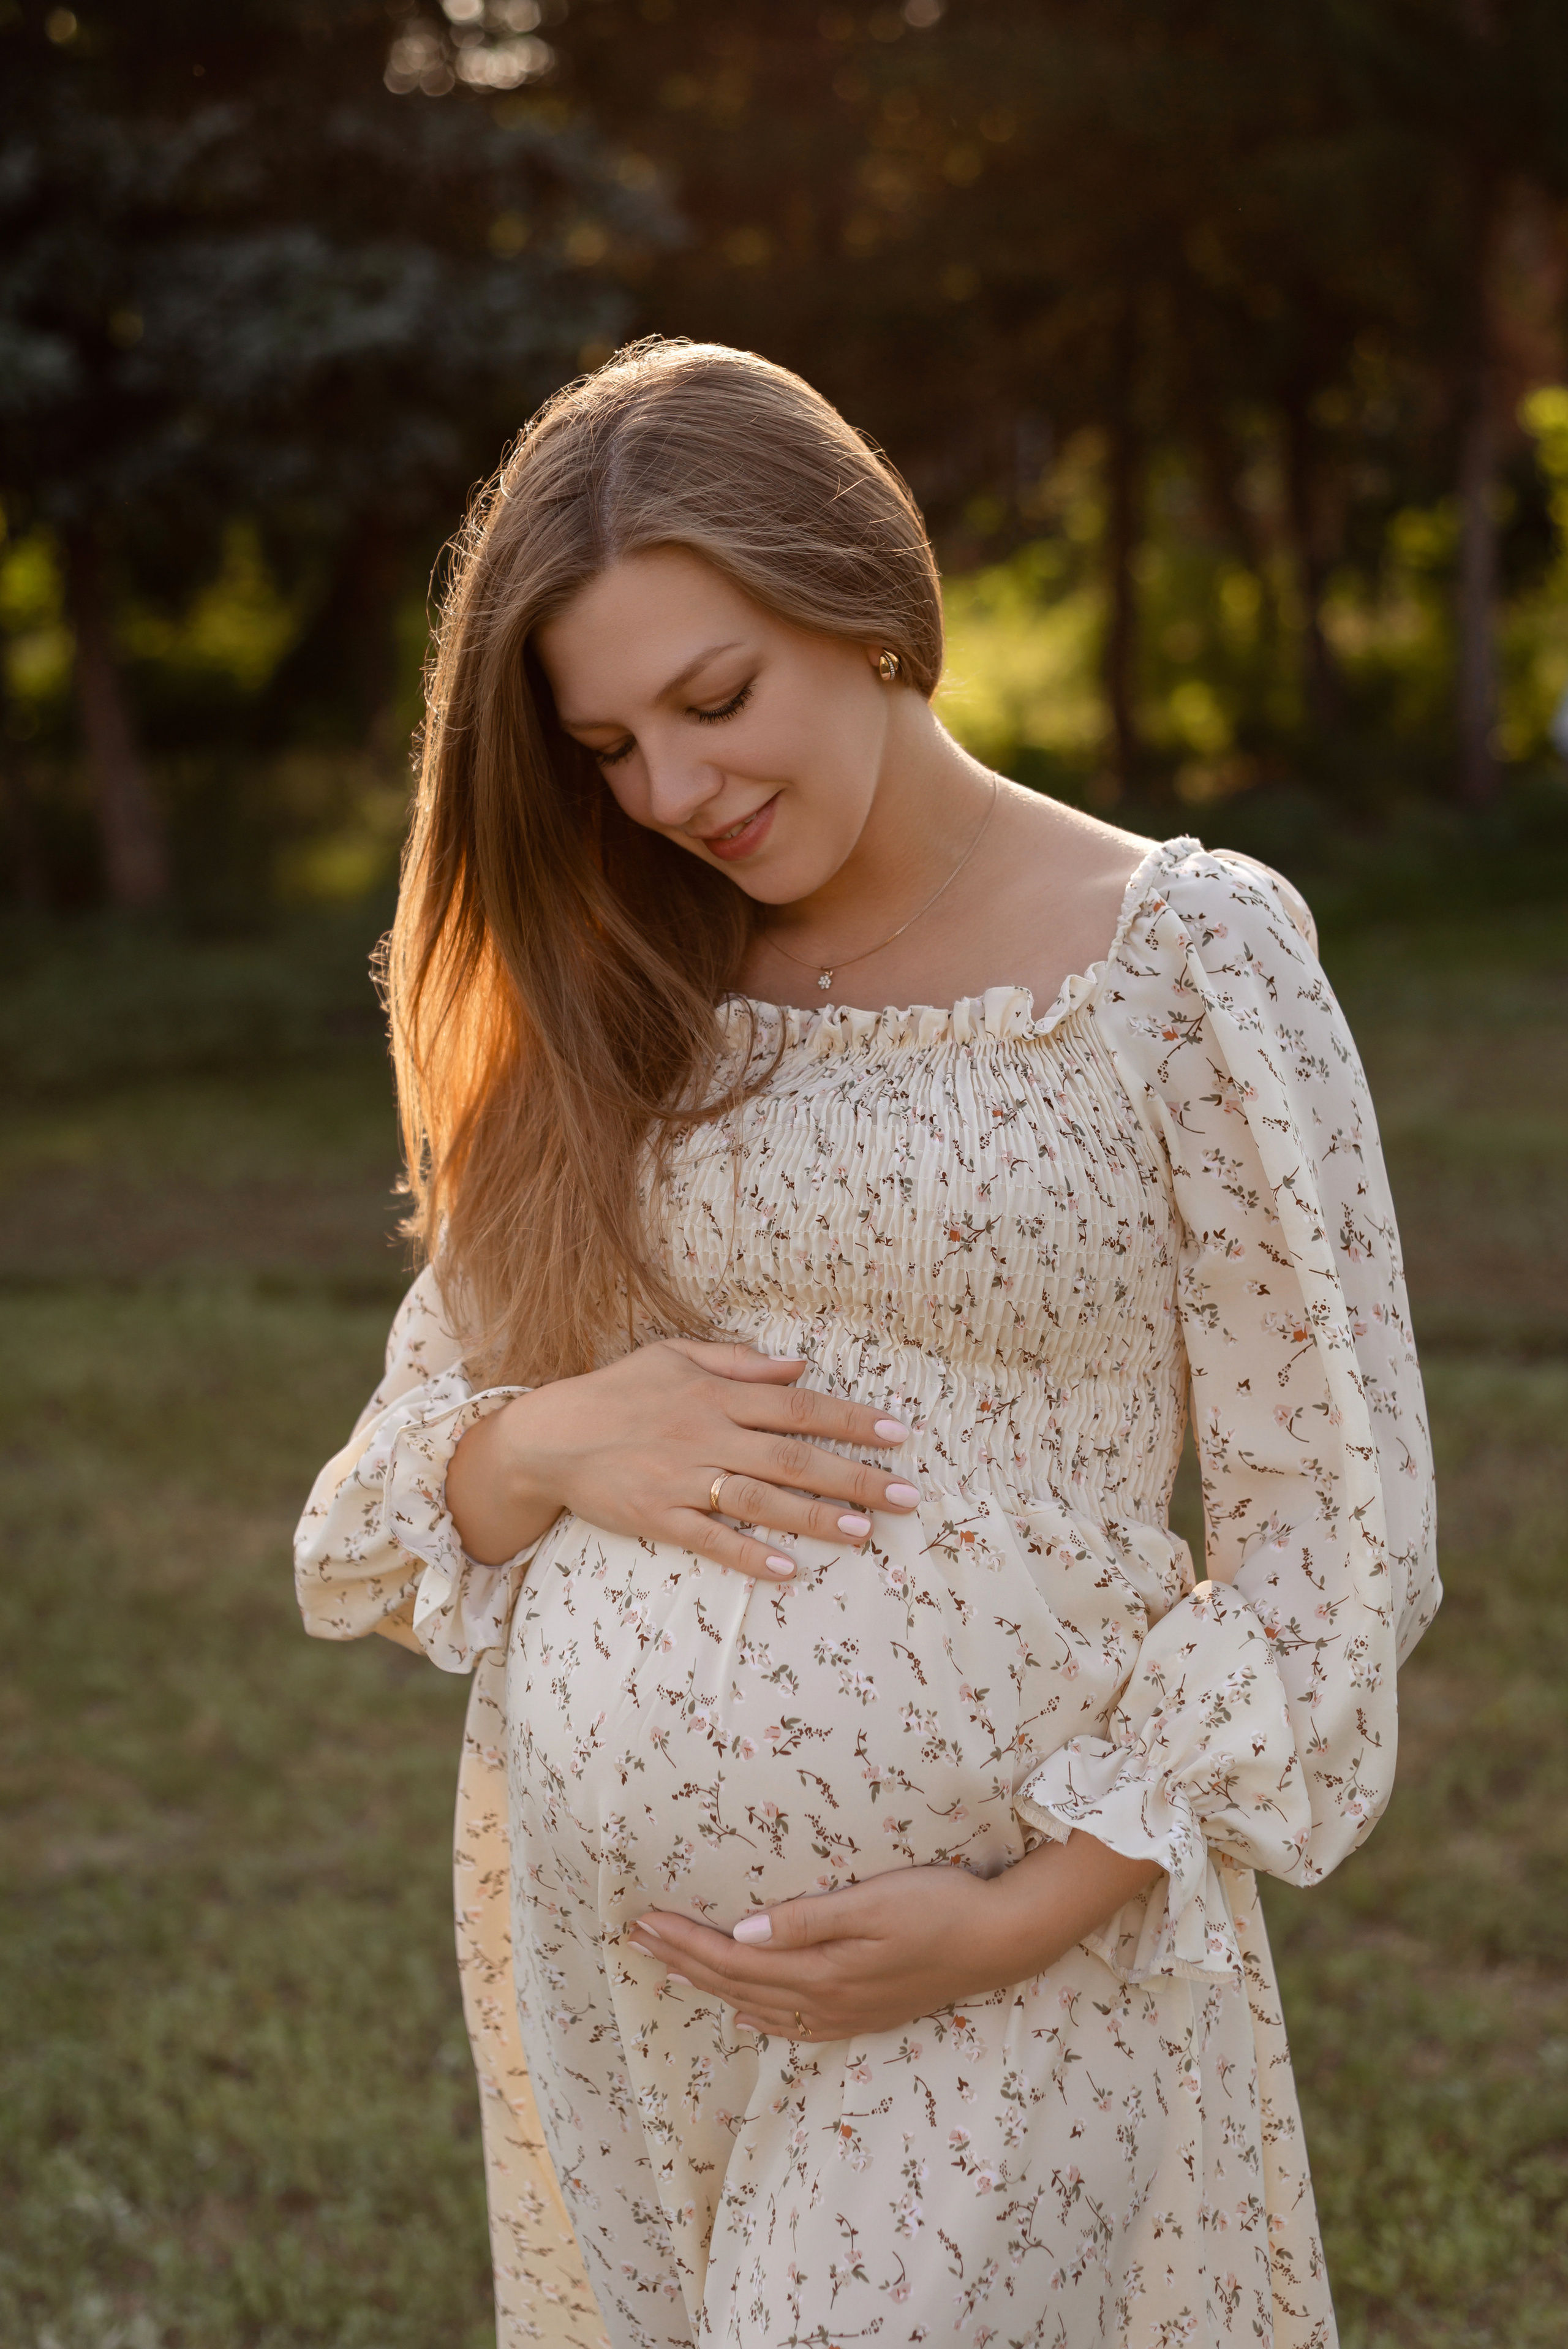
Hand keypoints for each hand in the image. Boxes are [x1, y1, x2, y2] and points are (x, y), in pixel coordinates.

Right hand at [446, 1336, 918, 1581]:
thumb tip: (799, 1365)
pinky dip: (750, 1554)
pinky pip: (711, 1539)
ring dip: (814, 1517)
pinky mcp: (658, 1516)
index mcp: (716, 1395)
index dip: (851, 1420)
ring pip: (760, 1500)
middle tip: (904, 1496)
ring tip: (862, 1532)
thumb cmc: (617, 1391)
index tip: (899, 1435)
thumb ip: (739, 1363)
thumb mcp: (675, 1356)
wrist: (549, 1435)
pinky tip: (789, 1568)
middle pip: (793, 1457)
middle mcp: (706, 1435)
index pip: (798, 1407)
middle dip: (854, 1476)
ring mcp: (683, 1479)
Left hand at [625, 1834, 1163, 2040]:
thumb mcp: (875, 1902)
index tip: (642, 1922)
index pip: (734, 1960)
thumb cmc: (941, 1906)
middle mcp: (827, 1999)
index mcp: (822, 1970)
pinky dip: (761, 2017)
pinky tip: (745, 2013)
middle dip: (683, 1962)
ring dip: (711, 1987)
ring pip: (760, 2005)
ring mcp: (848, 2011)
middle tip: (636, 1940)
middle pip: (738, 1985)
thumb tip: (742, 1934)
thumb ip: (807, 1920)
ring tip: (670, 1970)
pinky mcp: (867, 2011)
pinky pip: (797, 2023)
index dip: (684, 1943)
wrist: (1003, 1940)